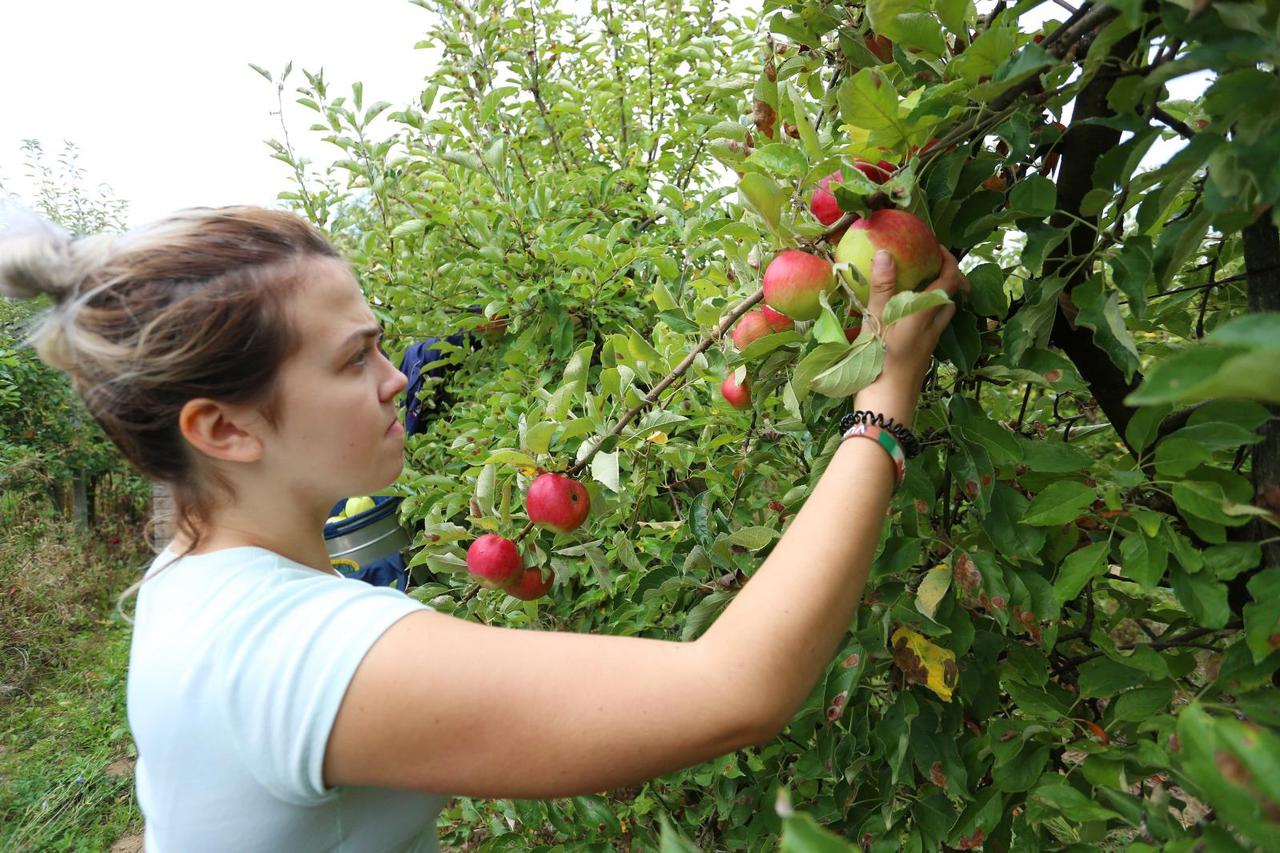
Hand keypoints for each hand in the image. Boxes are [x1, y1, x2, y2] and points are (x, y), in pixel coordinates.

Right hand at [854, 248, 968, 426]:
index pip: (950, 280)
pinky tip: (901, 319)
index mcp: (925, 315)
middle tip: (927, 266)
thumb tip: (886, 252)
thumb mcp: (877, 322)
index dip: (948, 259)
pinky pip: (927, 330)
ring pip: (939, 317)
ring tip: (914, 288)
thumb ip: (883, 288)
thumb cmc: (880, 364)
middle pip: (950, 299)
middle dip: (946, 279)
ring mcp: (926, 346)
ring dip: (934, 299)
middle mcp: (932, 329)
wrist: (884, 411)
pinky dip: (921, 316)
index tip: (934, 245)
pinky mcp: (918, 359)